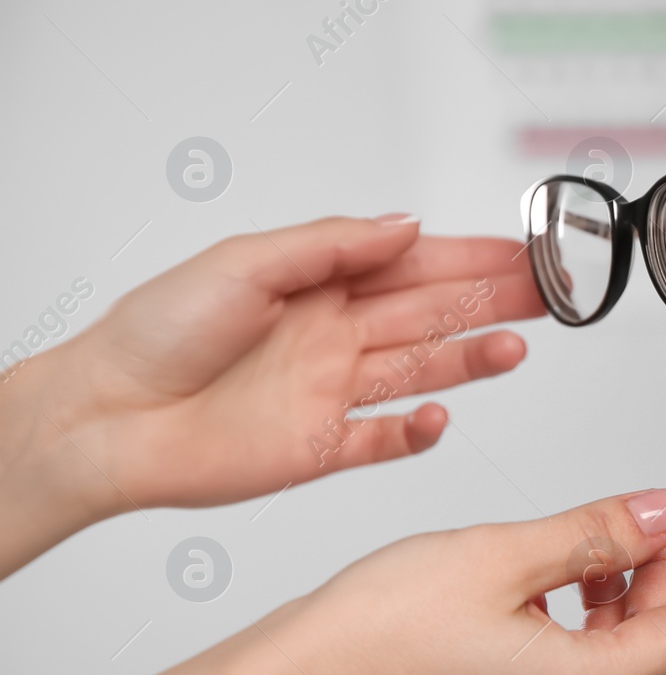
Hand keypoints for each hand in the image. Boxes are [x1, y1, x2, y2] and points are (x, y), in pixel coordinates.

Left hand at [0, 215, 541, 572]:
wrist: (104, 420)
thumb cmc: (155, 333)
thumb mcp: (246, 263)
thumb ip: (333, 246)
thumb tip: (406, 226)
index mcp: (318, 285)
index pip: (415, 265)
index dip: (474, 257)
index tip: (526, 250)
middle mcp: (333, 336)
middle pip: (434, 315)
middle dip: (495, 300)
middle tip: (552, 293)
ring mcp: (331, 393)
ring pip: (424, 371)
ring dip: (474, 360)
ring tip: (518, 348)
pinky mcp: (320, 448)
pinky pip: (384, 441)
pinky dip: (418, 433)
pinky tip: (441, 418)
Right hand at [0, 489, 665, 674]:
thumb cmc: (376, 628)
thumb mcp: (507, 554)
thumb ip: (597, 533)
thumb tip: (664, 512)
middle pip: (644, 643)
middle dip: (657, 575)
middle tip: (650, 516)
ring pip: (598, 654)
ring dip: (607, 594)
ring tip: (587, 540)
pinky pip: (556, 668)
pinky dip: (566, 619)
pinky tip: (537, 580)